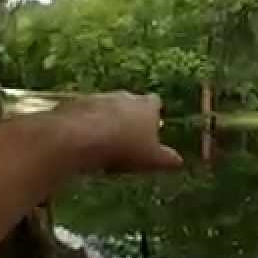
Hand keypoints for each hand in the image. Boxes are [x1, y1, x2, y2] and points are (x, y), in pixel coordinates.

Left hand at [57, 92, 183, 173]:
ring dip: (107, 120)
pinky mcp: (77, 103)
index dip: (154, 114)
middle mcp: (124, 96)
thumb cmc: (124, 147)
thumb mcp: (150, 159)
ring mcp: (99, 97)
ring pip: (107, 107)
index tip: (152, 126)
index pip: (155, 103)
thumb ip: (166, 159)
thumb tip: (179, 161)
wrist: (80, 137)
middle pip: (130, 102)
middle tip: (128, 137)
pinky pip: (85, 113)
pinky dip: (86, 124)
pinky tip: (84, 142)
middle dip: (130, 116)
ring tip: (105, 143)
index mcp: (146, 106)